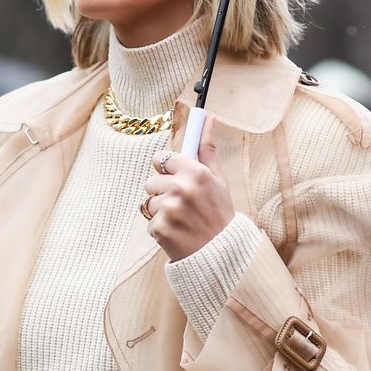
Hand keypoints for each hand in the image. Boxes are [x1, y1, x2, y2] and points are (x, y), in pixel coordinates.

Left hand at [142, 115, 233, 261]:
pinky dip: (161, 228)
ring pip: (149, 202)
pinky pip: (149, 221)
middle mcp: (181, 188)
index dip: (167, 170)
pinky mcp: (159, 228)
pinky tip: (178, 232)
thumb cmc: (219, 214)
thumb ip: (208, 148)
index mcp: (196, 172)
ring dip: (161, 211)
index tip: (175, 177)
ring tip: (182, 220)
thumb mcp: (218, 179)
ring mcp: (168, 209)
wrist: (221, 254)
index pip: (162, 159)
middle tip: (183, 205)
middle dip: (163, 192)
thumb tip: (209, 117)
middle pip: (151, 181)